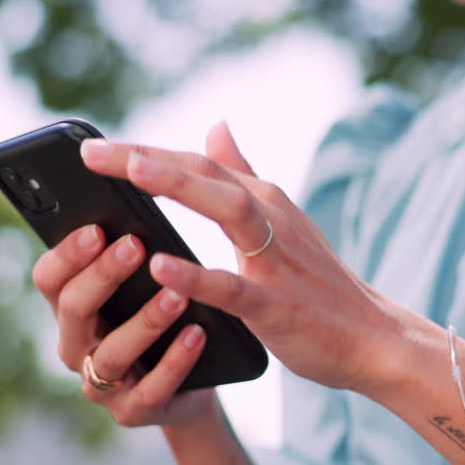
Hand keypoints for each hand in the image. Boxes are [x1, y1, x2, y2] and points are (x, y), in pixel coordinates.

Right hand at [31, 224, 216, 425]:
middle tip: (136, 245)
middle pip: (74, 309)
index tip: (97, 227)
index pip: (49, 279)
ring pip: (113, 353)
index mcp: (71, 311)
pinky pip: (153, 388)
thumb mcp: (141, 290)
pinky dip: (176, 360)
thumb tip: (139, 213)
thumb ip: (131, 260)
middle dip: (103, 275)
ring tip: (177, 295)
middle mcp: (77, 347)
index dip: (67, 254)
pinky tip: (197, 334)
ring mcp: (102, 385)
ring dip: (146, 320)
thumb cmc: (161, 321)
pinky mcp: (134, 411)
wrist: (193, 383)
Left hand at [79, 122, 408, 392]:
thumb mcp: (281, 220)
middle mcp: (271, 217)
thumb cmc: (319, 284)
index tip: (93, 146)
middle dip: (148, 156)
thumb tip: (216, 126)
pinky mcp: (278, 305)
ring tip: (131, 172)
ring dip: (179, 185)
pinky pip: (234, 286)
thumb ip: (244, 173)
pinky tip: (159, 266)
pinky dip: (197, 274)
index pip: (198, 163)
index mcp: (264, 201)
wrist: (374, 338)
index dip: (146, 150)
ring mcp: (277, 259)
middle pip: (206, 173)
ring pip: (227, 208)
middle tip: (91, 150)